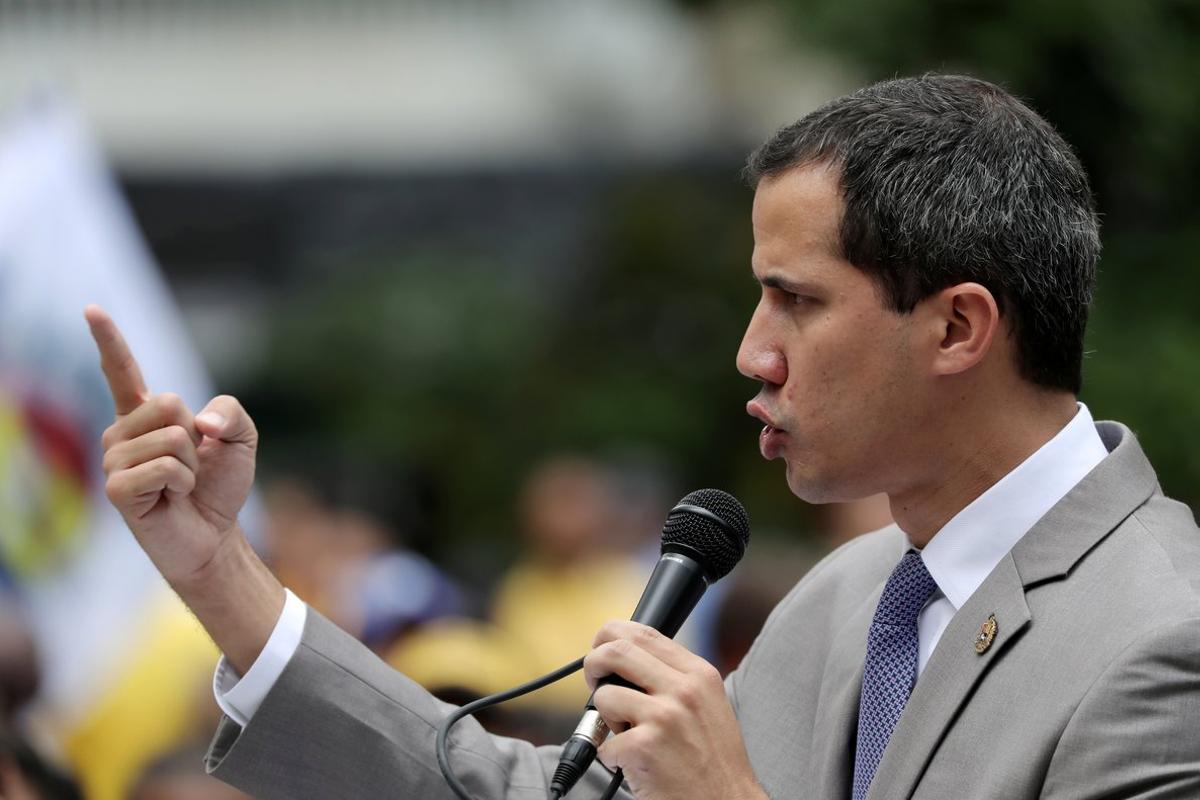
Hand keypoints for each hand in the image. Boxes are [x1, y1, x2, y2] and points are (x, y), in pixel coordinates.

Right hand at [86, 305, 255, 587]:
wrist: (215, 535)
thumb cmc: (220, 486)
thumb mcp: (241, 439)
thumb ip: (231, 412)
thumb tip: (200, 421)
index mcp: (145, 416)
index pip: (122, 371)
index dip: (108, 340)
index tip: (92, 309)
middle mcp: (122, 434)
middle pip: (168, 402)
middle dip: (195, 434)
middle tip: (190, 465)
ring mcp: (114, 461)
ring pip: (170, 437)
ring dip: (190, 464)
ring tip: (181, 484)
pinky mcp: (116, 490)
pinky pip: (163, 467)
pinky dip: (181, 482)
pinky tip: (172, 498)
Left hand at [584, 620, 765, 799]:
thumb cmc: (714, 760)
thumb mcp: (707, 703)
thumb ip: (674, 677)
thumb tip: (627, 656)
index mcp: (699, 674)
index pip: (644, 632)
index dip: (611, 635)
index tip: (600, 646)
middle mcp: (683, 689)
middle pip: (616, 651)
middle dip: (593, 664)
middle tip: (594, 681)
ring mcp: (664, 717)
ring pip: (604, 696)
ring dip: (605, 719)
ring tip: (629, 736)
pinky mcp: (644, 747)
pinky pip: (605, 743)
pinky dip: (612, 757)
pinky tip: (636, 765)